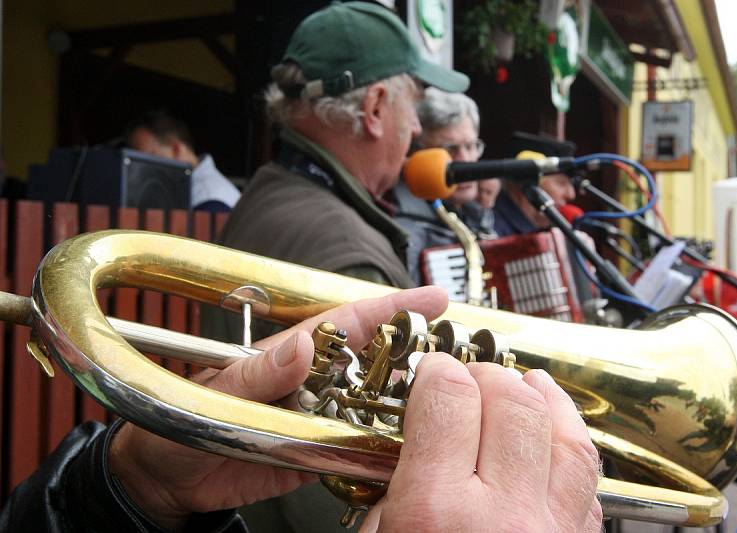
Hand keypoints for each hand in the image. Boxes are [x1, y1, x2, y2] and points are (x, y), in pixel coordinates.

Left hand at [108, 286, 448, 529]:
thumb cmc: (179, 418)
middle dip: (418, 358)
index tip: (436, 297)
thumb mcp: (216, 392)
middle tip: (462, 360)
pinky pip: (359, 452)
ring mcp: (319, 418)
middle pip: (375, 364)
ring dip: (407, 408)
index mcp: (293, 352)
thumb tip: (300, 346)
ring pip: (374, 407)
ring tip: (449, 409)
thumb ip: (256, 373)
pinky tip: (410, 454)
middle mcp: (314, 382)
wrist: (167, 475)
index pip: (351, 322)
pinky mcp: (317, 455)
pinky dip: (384, 454)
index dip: (394, 307)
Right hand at [362, 356, 601, 531]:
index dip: (437, 370)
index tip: (432, 370)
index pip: (447, 398)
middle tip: (471, 378)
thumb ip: (394, 497)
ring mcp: (550, 530)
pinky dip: (572, 446)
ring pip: (565, 432)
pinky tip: (557, 435)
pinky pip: (589, 480)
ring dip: (542, 398)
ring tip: (526, 383)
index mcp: (437, 513)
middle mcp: (502, 515)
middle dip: (488, 375)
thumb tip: (413, 451)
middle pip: (511, 401)